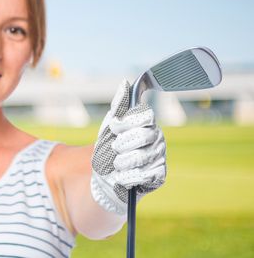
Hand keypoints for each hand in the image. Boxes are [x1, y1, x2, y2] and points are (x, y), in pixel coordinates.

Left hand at [90, 79, 165, 214]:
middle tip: (114, 149)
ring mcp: (159, 158)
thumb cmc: (107, 150)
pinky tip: (122, 178)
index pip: (146, 116)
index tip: (114, 127)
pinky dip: (129, 177)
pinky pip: (147, 174)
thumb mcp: (109, 127)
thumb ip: (118, 106)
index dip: (128, 122)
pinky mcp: (159, 177)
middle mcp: (156, 139)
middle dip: (122, 144)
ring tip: (116, 166)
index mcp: (146, 125)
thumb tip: (125, 83)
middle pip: (144, 135)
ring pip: (143, 156)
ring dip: (123, 162)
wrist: (103, 178)